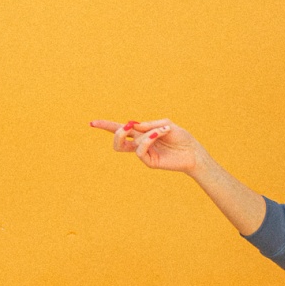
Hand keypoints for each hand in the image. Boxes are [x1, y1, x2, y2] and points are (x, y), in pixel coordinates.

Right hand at [90, 118, 206, 175]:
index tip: (92, 123)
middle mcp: (140, 144)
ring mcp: (143, 154)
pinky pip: (140, 150)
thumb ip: (148, 125)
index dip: (106, 126)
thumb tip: (132, 125)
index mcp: (141, 133)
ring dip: (134, 135)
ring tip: (147, 130)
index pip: (121, 129)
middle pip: (118, 141)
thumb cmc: (180, 137)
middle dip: (115, 132)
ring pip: (124, 147)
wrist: (193, 151)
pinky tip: (159, 134)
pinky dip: (147, 139)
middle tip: (126, 127)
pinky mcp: (149, 162)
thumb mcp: (165, 125)